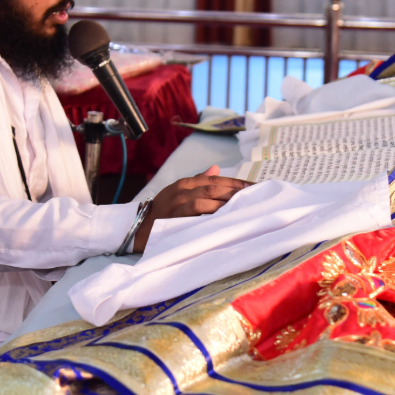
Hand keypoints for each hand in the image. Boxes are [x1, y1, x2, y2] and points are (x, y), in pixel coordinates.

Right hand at [133, 165, 251, 252]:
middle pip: (216, 186)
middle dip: (237, 190)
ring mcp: (180, 202)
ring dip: (229, 200)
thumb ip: (198, 180)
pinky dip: (215, 210)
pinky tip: (228, 214)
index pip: (215, 179)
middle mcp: (184, 189)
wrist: (137, 226)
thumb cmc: (161, 211)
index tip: (253, 186)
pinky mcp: (178, 215)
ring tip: (247, 204)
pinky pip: (200, 210)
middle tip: (257, 194)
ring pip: (210, 196)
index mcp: (185, 183)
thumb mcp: (177, 192)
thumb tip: (216, 168)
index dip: (235, 182)